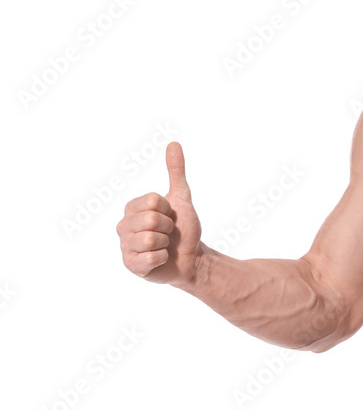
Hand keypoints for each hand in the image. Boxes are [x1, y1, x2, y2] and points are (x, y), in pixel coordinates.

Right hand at [117, 141, 202, 284]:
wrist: (191, 258)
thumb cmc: (183, 228)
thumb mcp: (181, 197)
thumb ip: (176, 171)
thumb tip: (173, 143)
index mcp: (132, 208)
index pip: (152, 201)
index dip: (168, 210)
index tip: (169, 216)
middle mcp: (123, 226)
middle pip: (151, 220)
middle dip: (168, 227)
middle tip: (168, 233)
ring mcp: (125, 247)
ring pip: (150, 240)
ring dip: (165, 244)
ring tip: (164, 245)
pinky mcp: (131, 266)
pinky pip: (150, 258)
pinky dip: (162, 258)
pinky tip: (160, 259)